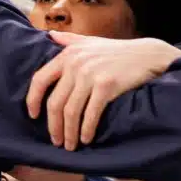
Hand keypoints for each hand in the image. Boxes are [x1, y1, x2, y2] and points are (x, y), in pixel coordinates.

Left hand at [26, 32, 180, 149]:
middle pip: (55, 102)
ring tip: (70, 145)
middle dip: (53, 126)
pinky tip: (86, 139)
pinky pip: (90, 114)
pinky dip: (86, 130)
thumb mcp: (91, 41)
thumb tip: (49, 35)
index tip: (34, 116)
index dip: (33, 100)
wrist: (147, 55)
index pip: (40, 80)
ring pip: (71, 112)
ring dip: (69, 133)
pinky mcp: (106, 86)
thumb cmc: (118, 51)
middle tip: (56, 141)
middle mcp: (76, 64)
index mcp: (68, 54)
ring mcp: (90, 75)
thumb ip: (69, 40)